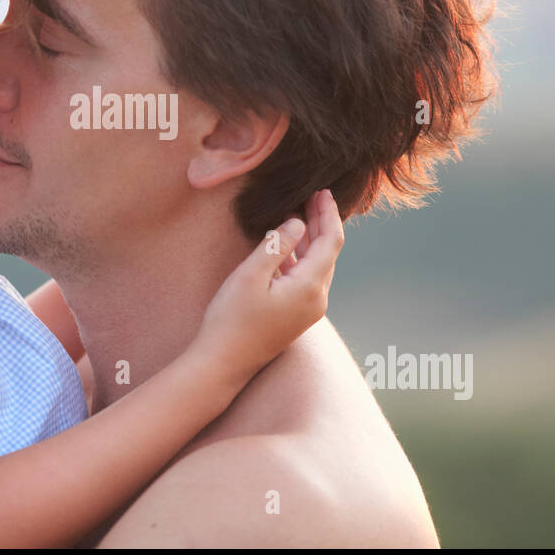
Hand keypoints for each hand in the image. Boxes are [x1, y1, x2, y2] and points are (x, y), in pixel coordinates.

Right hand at [192, 189, 344, 382]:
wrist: (223, 363)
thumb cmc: (232, 318)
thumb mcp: (251, 274)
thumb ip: (277, 245)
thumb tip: (298, 222)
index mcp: (310, 287)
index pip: (331, 241)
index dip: (328, 213)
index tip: (322, 191)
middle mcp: (317, 300)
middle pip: (328, 253)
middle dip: (322, 223)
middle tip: (312, 196)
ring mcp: (308, 311)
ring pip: (318, 266)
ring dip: (310, 240)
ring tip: (299, 215)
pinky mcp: (296, 317)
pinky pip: (307, 280)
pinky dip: (300, 258)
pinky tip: (285, 247)